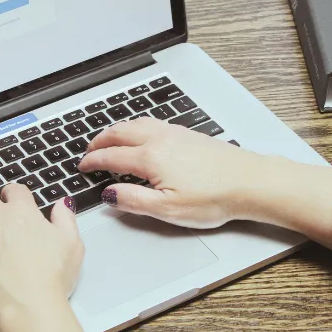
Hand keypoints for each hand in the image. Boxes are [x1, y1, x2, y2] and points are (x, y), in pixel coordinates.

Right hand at [79, 118, 331, 246]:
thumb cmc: (213, 197)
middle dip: (101, 140)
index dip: (93, 161)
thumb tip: (109, 194)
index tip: (83, 166)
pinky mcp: (187, 134)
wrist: (249, 181)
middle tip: (89, 149)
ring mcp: (174, 133)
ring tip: (110, 138)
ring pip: (136, 124)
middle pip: (121, 132)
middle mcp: (159, 139)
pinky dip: (135, 126)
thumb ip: (133, 200)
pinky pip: (152, 123)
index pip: (112, 156)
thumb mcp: (168, 209)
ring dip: (117, 130)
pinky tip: (141, 134)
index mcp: (150, 157)